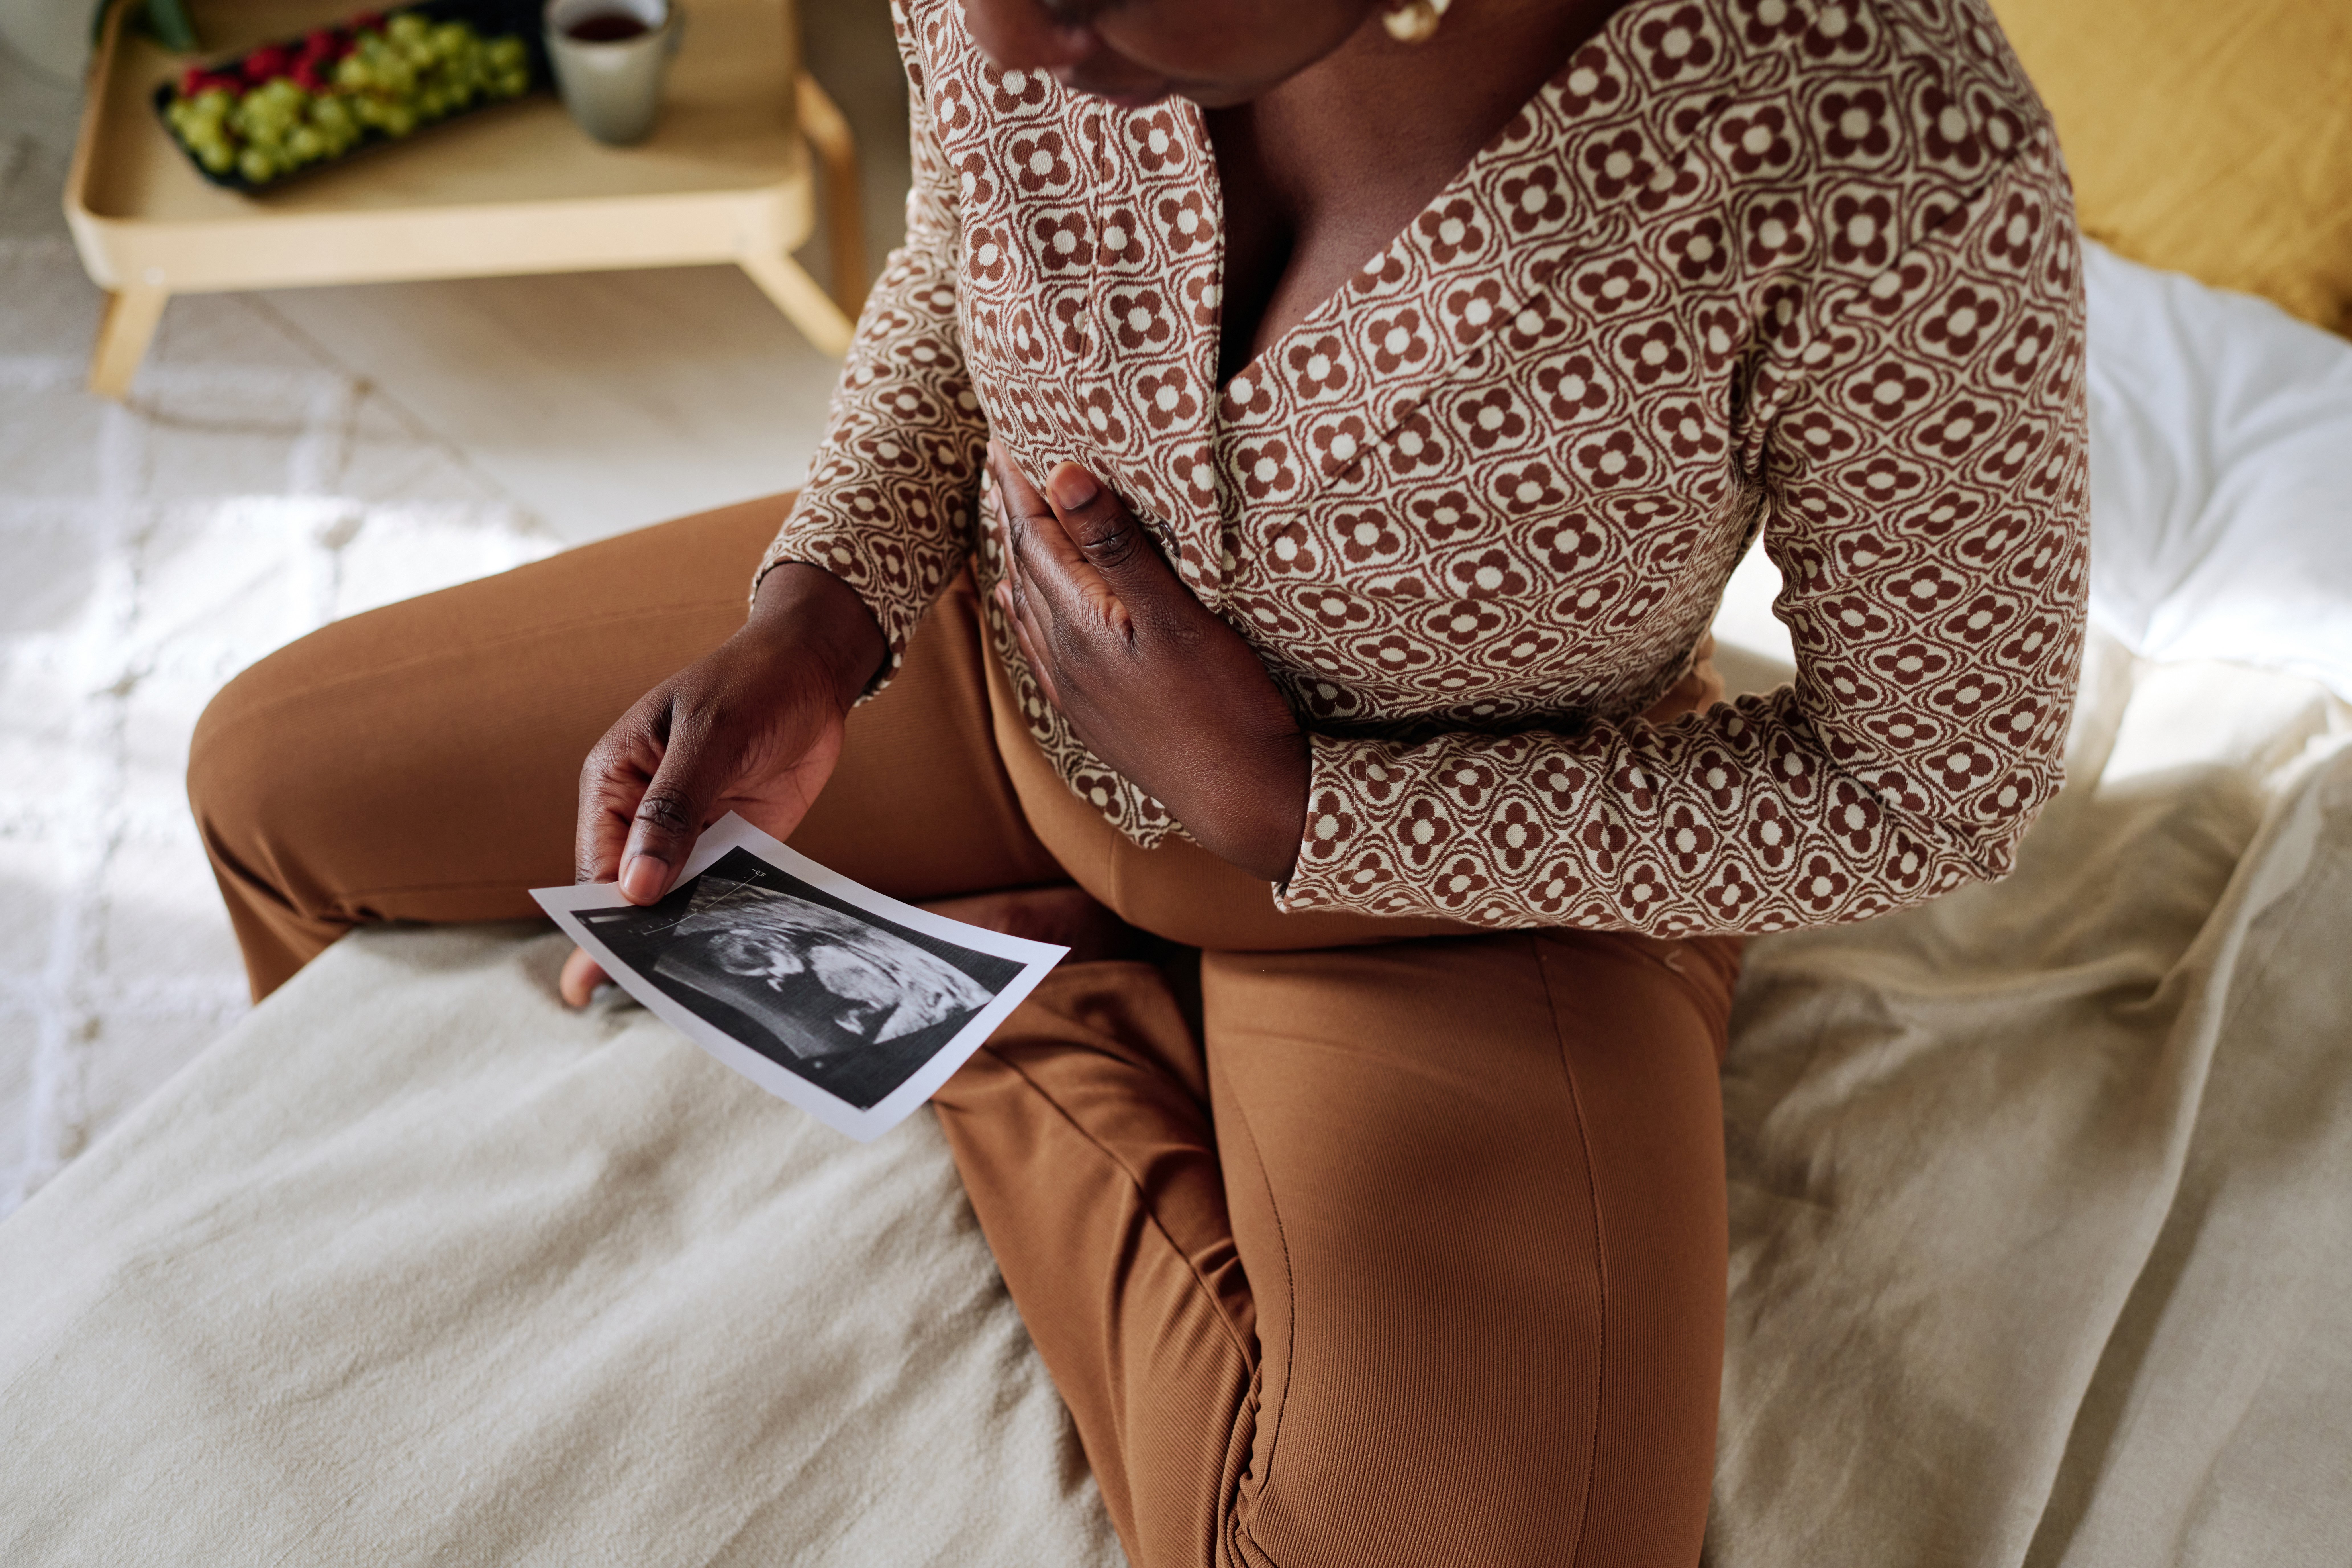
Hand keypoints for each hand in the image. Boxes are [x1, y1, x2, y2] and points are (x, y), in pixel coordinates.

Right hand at [558, 562, 883, 1006]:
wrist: (812, 669)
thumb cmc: (749, 685)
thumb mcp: (708, 739)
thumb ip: (673, 810)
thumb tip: (638, 887)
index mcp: (614, 783)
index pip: (599, 866)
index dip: (605, 918)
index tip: (611, 968)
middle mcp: (644, 815)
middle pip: (632, 892)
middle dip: (639, 939)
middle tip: (648, 994)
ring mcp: (690, 832)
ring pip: (676, 898)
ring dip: (683, 935)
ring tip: (690, 988)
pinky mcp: (735, 841)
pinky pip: (722, 888)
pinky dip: (724, 918)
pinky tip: (731, 954)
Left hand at [990, 442, 1308, 881]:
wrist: (1241, 799)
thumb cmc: (1220, 707)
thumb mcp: (1176, 616)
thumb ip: (1118, 546)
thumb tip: (1063, 477)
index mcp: (1080, 622)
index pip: (1034, 536)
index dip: (1020, 484)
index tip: (1004, 439)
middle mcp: (1064, 655)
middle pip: (1024, 566)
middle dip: (1014, 512)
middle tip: (1004, 465)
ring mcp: (1075, 688)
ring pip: (1027, 607)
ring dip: (1017, 559)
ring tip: (1011, 521)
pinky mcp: (1093, 714)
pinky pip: (1038, 648)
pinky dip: (1026, 611)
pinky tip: (1021, 605)